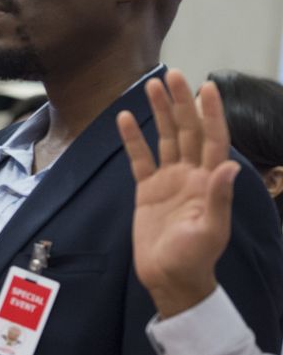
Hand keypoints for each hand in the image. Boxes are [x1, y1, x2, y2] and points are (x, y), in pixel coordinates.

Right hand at [119, 69, 237, 318]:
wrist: (169, 279)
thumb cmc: (194, 259)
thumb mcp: (210, 231)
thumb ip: (219, 197)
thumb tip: (229, 165)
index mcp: (209, 182)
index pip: (212, 139)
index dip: (211, 113)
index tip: (207, 87)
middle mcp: (191, 175)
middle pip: (187, 131)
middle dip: (181, 102)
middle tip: (173, 74)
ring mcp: (169, 181)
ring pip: (165, 138)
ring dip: (160, 112)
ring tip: (151, 85)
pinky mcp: (147, 190)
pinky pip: (140, 159)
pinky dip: (133, 139)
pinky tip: (124, 118)